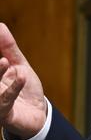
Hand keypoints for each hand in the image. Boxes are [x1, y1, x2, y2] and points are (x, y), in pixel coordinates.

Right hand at [0, 23, 46, 139]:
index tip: (1, 49)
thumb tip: (0, 25)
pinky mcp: (4, 114)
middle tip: (1, 60)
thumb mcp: (18, 64)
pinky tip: (21, 76)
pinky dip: (14, 88)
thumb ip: (7, 47)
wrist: (38, 114)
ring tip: (3, 61)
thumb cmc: (24, 89)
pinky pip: (5, 102)